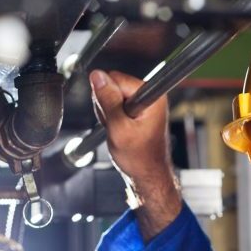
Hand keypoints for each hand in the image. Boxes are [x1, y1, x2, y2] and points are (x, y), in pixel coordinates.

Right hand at [90, 69, 180, 238]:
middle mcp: (151, 94)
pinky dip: (112, 116)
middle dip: (107, 105)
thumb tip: (97, 76)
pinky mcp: (138, 107)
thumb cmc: (139, 158)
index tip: (114, 115)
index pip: (116, 78)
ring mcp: (144, 100)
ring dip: (109, 112)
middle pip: (113, 84)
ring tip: (118, 129)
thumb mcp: (119, 128)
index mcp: (153, 96)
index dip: (108, 97)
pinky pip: (115, 103)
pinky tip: (118, 128)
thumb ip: (107, 100)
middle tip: (116, 126)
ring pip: (111, 94)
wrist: (147, 174)